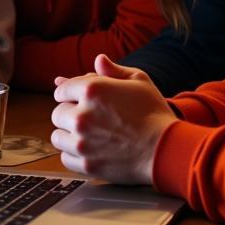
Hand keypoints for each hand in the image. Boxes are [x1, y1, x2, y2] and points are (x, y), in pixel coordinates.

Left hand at [51, 54, 176, 184]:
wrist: (167, 149)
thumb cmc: (154, 113)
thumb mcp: (139, 81)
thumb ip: (114, 70)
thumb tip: (98, 60)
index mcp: (91, 90)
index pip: (62, 90)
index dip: (69, 93)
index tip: (76, 99)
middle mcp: (81, 115)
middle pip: (57, 114)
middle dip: (68, 114)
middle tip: (85, 118)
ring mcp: (82, 142)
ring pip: (57, 137)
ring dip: (68, 135)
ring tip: (85, 135)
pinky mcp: (86, 165)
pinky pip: (65, 158)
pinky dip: (73, 155)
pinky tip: (87, 150)